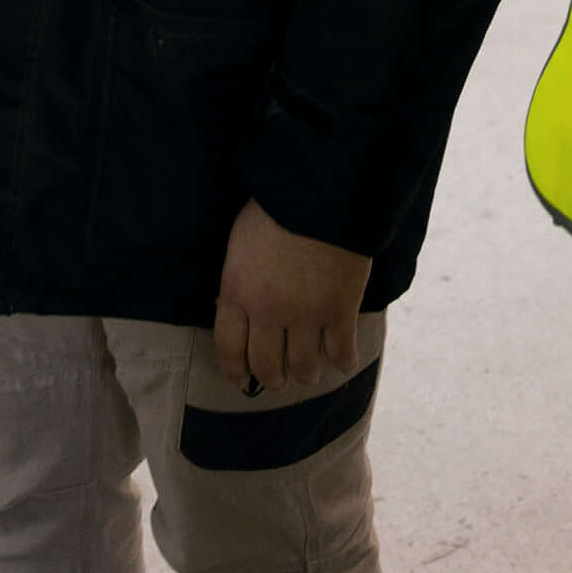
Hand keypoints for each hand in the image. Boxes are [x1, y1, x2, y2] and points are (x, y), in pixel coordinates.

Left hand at [212, 199, 369, 395]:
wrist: (320, 191)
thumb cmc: (274, 207)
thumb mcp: (240, 243)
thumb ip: (238, 280)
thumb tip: (236, 307)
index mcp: (237, 291)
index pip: (229, 349)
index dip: (235, 372)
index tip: (242, 381)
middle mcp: (268, 312)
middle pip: (268, 366)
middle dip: (273, 378)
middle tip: (280, 378)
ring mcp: (307, 314)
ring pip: (305, 367)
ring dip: (307, 374)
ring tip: (310, 371)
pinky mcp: (341, 310)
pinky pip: (340, 352)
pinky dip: (342, 362)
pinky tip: (342, 361)